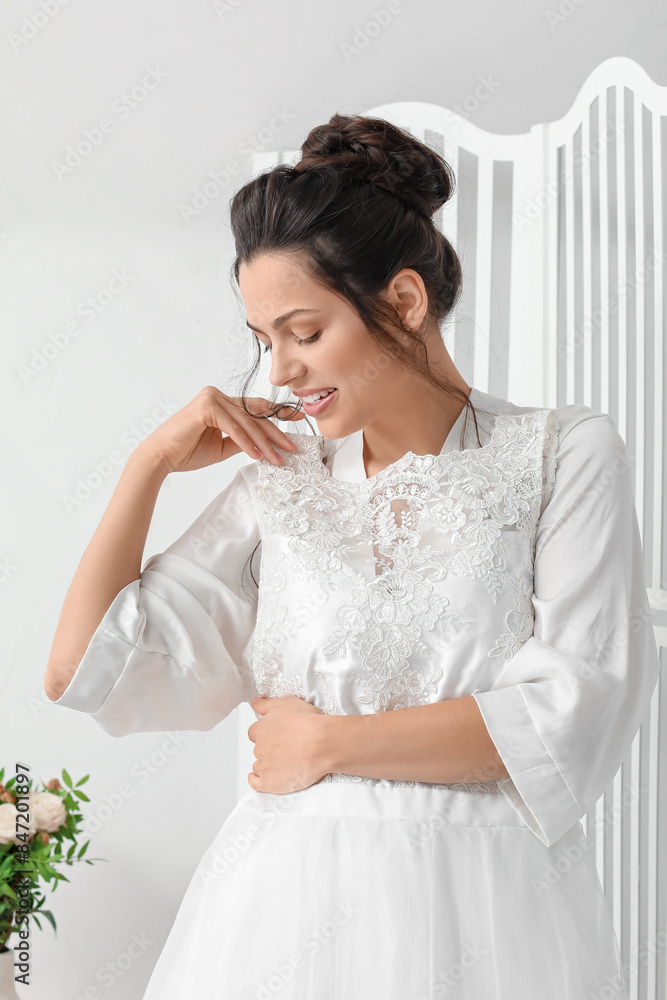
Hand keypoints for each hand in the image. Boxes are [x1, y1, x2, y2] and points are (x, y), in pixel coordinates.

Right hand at [132, 385, 305, 474]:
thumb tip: (263, 444)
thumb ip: (241, 440)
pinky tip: (257, 455)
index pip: (254, 407)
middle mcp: (217, 395)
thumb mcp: (222, 446)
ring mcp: (212, 398)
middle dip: (277, 432)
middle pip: (255, 414)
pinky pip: (234, 428)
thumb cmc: (187, 452)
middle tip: (293, 445)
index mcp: (221, 402)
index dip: (278, 414)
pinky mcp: (207, 407)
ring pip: (247, 423)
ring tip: (278, 458)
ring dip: (265, 443)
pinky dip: (247, 443)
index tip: (298, 420)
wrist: (162, 457)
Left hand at [247, 695, 330, 793]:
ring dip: (268, 764)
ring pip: (259, 765)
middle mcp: (259, 748)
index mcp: (260, 729)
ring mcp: (264, 766)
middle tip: (287, 747)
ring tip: (284, 762)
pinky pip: (256, 783)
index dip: (266, 734)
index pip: (255, 732)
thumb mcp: (287, 703)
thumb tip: (255, 703)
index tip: (276, 735)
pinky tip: (260, 778)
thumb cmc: (308, 723)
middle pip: (259, 749)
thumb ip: (267, 704)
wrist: (322, 744)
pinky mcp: (270, 783)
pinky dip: (257, 781)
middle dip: (270, 748)